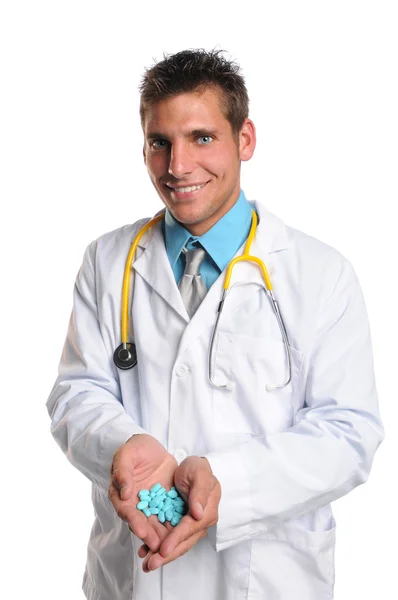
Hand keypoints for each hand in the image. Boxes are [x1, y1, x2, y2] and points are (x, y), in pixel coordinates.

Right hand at [108, 434, 176, 552]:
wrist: (152, 448)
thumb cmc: (135, 449)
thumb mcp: (127, 454)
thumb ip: (123, 471)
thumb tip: (124, 493)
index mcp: (121, 495)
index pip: (127, 511)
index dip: (134, 522)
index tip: (141, 531)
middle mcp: (135, 505)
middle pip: (141, 523)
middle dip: (150, 536)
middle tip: (159, 546)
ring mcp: (151, 505)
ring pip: (156, 524)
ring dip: (162, 536)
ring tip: (170, 546)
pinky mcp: (165, 503)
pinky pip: (170, 516)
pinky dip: (174, 526)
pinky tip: (182, 535)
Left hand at [139, 456, 220, 571]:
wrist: (193, 467)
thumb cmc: (197, 469)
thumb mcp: (199, 474)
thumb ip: (199, 492)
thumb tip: (198, 514)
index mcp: (207, 511)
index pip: (190, 527)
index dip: (176, 539)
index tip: (163, 549)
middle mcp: (199, 522)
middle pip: (184, 542)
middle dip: (167, 555)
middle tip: (150, 565)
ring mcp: (190, 525)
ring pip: (176, 544)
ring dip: (161, 555)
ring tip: (146, 564)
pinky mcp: (179, 524)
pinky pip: (169, 537)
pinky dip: (158, 545)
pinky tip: (145, 551)